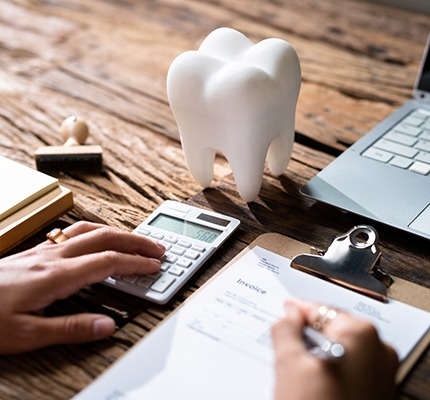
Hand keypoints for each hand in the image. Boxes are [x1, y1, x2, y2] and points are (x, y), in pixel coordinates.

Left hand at [0, 221, 164, 353]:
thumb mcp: (27, 334)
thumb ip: (71, 329)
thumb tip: (107, 325)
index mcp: (55, 276)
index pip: (108, 261)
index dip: (135, 263)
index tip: (154, 266)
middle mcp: (52, 256)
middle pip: (105, 237)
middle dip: (136, 241)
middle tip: (157, 247)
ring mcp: (44, 250)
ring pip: (90, 229)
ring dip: (118, 232)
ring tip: (135, 240)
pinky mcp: (36, 252)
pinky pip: (74, 232)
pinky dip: (97, 231)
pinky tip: (98, 238)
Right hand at [271, 298, 398, 399]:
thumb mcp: (289, 364)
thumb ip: (286, 329)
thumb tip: (289, 315)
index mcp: (361, 335)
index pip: (321, 310)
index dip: (298, 309)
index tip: (286, 309)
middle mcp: (379, 351)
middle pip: (333, 329)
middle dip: (308, 332)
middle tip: (285, 336)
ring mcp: (381, 373)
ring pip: (340, 348)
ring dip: (317, 350)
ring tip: (295, 362)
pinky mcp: (377, 391)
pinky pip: (349, 366)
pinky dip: (329, 365)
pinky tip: (311, 378)